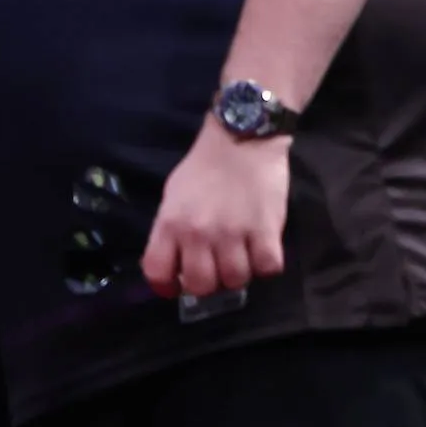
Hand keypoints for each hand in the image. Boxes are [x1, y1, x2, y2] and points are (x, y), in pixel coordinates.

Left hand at [141, 122, 289, 298]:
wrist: (241, 140)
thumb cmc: (203, 169)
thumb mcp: (172, 197)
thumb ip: (170, 231)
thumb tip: (173, 265)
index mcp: (170, 223)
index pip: (158, 272)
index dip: (166, 287)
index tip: (177, 284)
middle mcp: (198, 232)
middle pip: (201, 286)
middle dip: (207, 284)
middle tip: (214, 269)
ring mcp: (234, 233)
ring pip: (236, 281)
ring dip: (238, 274)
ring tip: (240, 255)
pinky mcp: (267, 231)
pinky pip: (267, 269)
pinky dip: (266, 264)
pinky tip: (261, 249)